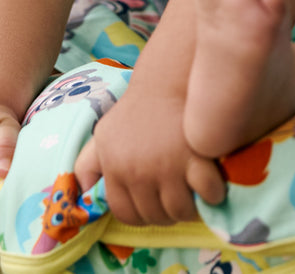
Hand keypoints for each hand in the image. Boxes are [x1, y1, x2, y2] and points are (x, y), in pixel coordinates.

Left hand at [73, 86, 224, 226]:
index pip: (126, 214)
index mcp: (115, 168)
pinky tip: (211, 184)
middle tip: (176, 197)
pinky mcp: (195, 159)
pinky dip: (212, 194)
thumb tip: (82, 191)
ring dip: (189, 207)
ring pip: (180, 211)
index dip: (141, 214)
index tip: (154, 204)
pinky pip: (207, 195)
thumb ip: (87, 164)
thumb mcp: (104, 133)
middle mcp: (137, 172)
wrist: (168, 79)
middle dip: (166, 213)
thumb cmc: (136, 110)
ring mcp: (167, 167)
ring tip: (192, 193)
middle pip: (154, 215)